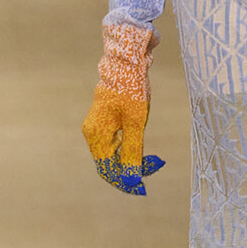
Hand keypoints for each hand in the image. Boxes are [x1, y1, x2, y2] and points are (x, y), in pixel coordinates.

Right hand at [82, 22, 164, 195]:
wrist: (127, 61)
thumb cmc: (132, 90)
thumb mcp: (136, 123)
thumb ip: (132, 152)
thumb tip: (131, 179)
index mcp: (96, 135)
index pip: (107, 170)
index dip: (124, 181)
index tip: (143, 187)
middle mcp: (91, 132)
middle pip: (109, 162)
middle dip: (130, 169)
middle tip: (155, 166)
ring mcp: (96, 125)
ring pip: (112, 152)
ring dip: (131, 158)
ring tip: (152, 156)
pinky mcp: (103, 119)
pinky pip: (114, 140)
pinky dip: (128, 146)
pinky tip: (140, 141)